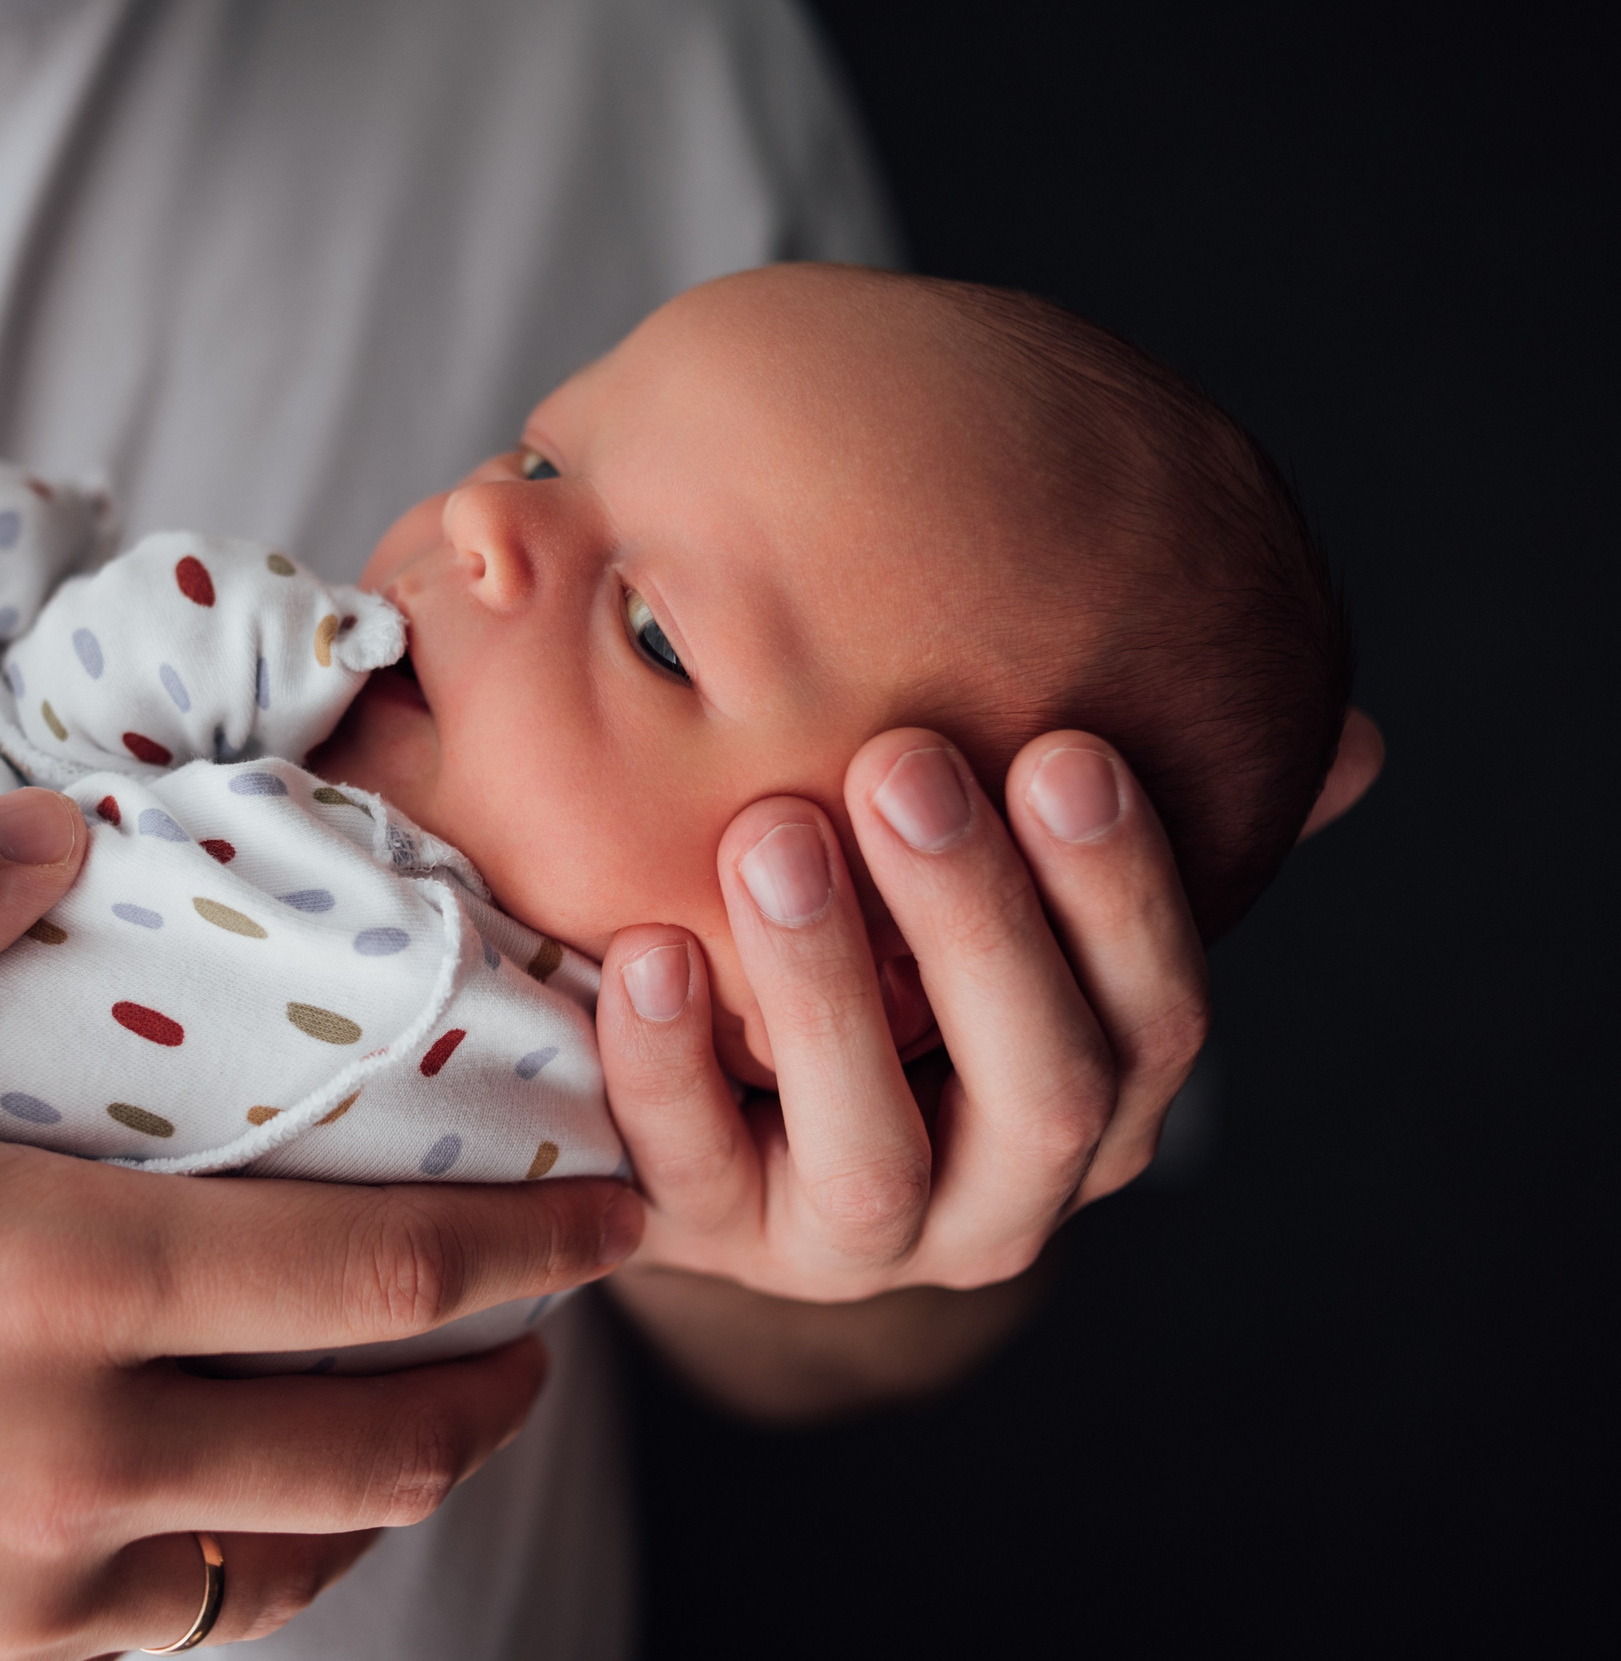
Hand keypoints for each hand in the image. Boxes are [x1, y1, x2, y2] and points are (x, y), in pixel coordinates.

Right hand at [0, 794, 641, 1658]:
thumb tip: (59, 831)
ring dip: (401, 1483)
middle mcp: (55, 1461)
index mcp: (22, 1280)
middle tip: (558, 1312)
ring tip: (440, 1414)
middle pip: (373, 1440)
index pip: (365, 1273)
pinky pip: (173, 1642)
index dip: (525, 1244)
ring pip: (293, 1561)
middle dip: (502, 1375)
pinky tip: (249, 1518)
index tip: (615, 1205)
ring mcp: (8, 1602)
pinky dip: (259, 1575)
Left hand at [596, 713, 1378, 1303]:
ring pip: (872, 1152)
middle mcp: (999, 1203)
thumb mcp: (1017, 913)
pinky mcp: (707, 1246)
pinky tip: (643, 948)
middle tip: (905, 763)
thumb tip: (1349, 747)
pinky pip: (688, 1172)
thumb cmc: (895, 978)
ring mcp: (850, 1246)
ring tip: (771, 836)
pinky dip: (667, 1063)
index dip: (1124, 894)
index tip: (1066, 749)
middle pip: (1040, 1086)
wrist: (720, 1132)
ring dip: (827, 987)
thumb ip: (1130, 834)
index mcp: (1097, 1111)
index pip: (1160, 1023)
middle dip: (981, 922)